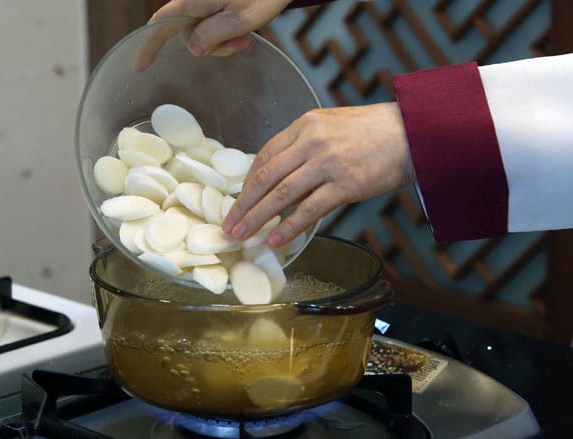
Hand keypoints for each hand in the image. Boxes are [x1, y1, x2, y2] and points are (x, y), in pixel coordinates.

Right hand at [150, 0, 290, 55]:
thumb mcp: (239, 20)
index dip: (147, 46)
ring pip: (203, 33)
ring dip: (223, 41)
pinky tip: (244, 30)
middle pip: (187, 35)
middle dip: (212, 47)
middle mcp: (193, 1)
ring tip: (246, 35)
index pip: (159, 26)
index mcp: (192, 2)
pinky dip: (227, 33)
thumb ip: (212, 36)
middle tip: (241, 43)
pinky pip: (213, 25)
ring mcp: (204, 2)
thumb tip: (194, 49)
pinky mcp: (215, 3)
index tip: (139, 66)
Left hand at [221, 102, 414, 246]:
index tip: (239, 202)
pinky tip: (275, 241)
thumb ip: (304, 144)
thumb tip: (280, 175)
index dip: (247, 183)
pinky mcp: (345, 184)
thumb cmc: (374, 131)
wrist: (415, 132)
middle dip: (243, 205)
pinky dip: (289, 227)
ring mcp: (327, 163)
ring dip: (257, 219)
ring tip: (241, 236)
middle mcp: (311, 141)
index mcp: (305, 125)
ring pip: (281, 195)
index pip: (265, 156)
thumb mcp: (332, 125)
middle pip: (265, 177)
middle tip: (228, 225)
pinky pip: (309, 210)